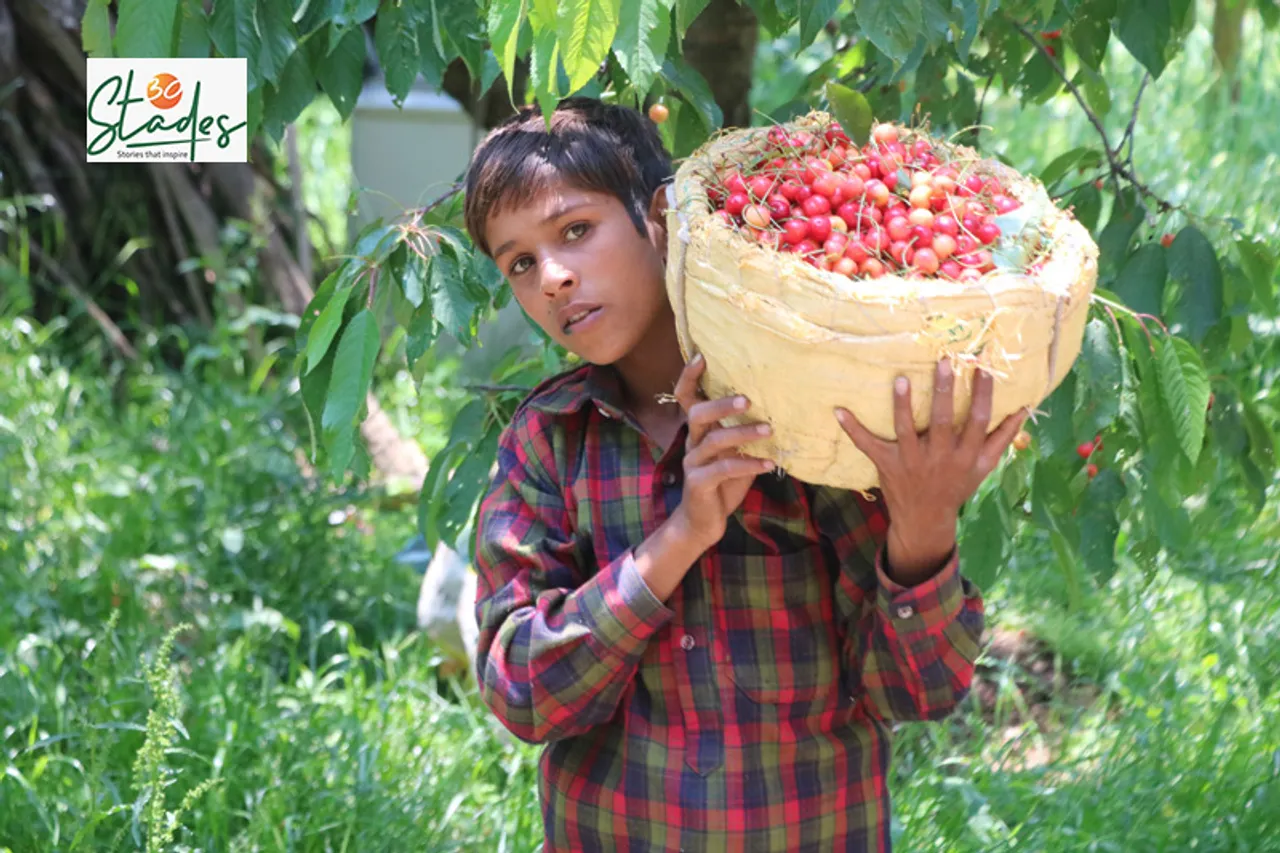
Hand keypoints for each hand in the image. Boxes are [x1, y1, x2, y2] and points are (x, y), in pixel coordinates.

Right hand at [671, 353, 774, 551]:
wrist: (703, 522)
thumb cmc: (723, 483)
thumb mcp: (734, 454)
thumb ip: (743, 434)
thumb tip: (777, 408)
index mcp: (699, 431)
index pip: (686, 397)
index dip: (690, 376)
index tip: (702, 356)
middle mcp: (692, 442)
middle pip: (698, 413)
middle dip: (723, 404)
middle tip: (748, 400)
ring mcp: (694, 463)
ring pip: (714, 441)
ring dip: (743, 433)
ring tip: (769, 430)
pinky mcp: (699, 483)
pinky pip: (724, 469)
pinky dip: (749, 464)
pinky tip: (769, 464)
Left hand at [834, 359, 1027, 579]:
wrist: (925, 519)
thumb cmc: (956, 486)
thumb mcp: (984, 467)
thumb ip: (1002, 438)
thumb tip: (1023, 408)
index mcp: (965, 456)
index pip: (977, 422)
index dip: (982, 396)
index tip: (983, 370)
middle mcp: (939, 457)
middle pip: (943, 421)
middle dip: (944, 392)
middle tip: (945, 362)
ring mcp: (910, 460)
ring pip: (906, 430)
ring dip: (903, 405)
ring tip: (903, 378)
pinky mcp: (886, 463)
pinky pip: (867, 445)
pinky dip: (853, 429)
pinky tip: (839, 410)